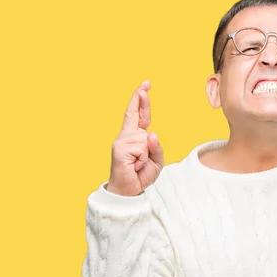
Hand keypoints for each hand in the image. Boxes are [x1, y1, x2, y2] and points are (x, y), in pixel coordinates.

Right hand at [106, 81, 164, 195]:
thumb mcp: (156, 161)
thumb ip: (156, 147)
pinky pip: (142, 148)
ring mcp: (121, 141)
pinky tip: (134, 166)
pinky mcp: (120, 149)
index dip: (141, 100)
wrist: (128, 192)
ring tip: (138, 165)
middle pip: (134, 114)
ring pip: (145, 138)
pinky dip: (143, 159)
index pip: (139, 115)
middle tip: (146, 83)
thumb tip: (150, 133)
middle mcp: (126, 136)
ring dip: (147, 155)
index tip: (145, 85)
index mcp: (135, 137)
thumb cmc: (140, 176)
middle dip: (140, 98)